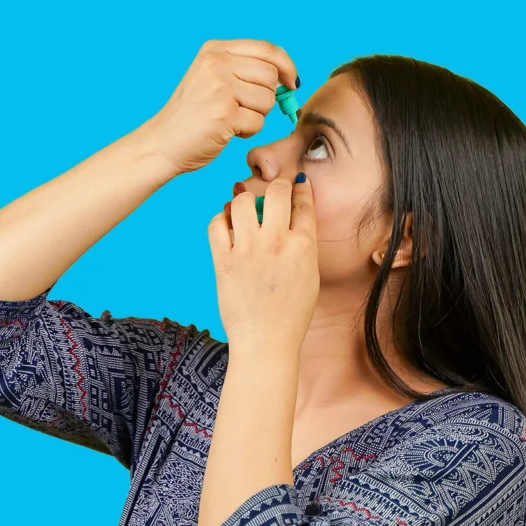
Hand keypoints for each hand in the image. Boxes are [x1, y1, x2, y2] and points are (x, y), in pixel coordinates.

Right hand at [141, 39, 298, 175]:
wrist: (162, 143)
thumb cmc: (192, 115)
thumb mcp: (211, 77)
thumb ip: (244, 69)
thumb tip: (289, 78)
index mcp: (215, 50)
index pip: (267, 49)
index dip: (286, 66)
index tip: (292, 83)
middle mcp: (217, 63)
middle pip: (271, 76)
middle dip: (266, 97)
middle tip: (244, 109)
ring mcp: (220, 87)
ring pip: (268, 100)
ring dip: (256, 115)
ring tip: (231, 119)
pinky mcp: (225, 113)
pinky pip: (259, 122)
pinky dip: (248, 131)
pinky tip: (227, 130)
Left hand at [207, 174, 318, 357]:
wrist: (266, 341)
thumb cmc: (290, 314)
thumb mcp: (309, 276)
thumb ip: (303, 245)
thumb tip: (295, 221)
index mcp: (303, 246)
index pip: (303, 202)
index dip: (299, 188)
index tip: (295, 184)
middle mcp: (277, 242)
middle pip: (276, 192)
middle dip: (275, 185)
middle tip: (271, 191)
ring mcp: (248, 250)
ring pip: (242, 202)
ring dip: (244, 200)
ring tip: (244, 208)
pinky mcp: (224, 261)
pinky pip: (216, 224)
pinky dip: (220, 220)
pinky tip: (226, 225)